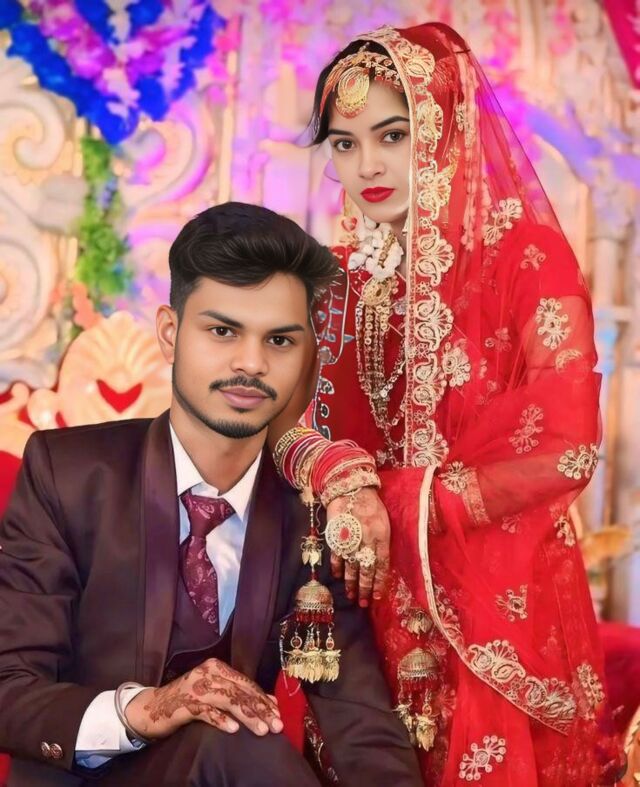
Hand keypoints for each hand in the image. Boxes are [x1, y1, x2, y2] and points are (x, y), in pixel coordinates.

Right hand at [125, 659, 282, 739]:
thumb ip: (239, 694)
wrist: (153, 707)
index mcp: (218, 667)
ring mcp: (196, 686)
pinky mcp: (185, 703)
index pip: (246, 683)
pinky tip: (233, 730)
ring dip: (247, 717)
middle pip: (240, 691)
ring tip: (262, 731)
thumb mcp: (215, 693)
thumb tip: (270, 702)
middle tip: (277, 726)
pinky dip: (221, 720)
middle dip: (261, 710)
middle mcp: (209, 672)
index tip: (279, 715)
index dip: (263, 700)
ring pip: (228, 700)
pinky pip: (207, 711)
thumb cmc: (189, 700)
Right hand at [326, 487, 389, 607]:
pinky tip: (338, 576)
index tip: (377, 596)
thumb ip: (382, 541)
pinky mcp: (337, 535)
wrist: (351, 488)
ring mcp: (351, 538)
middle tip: (363, 603)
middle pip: (367, 569)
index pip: (382, 565)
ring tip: (351, 596)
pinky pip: (337, 555)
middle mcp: (367, 540)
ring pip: (351, 566)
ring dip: (351, 583)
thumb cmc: (371, 505)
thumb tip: (380, 563)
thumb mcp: (384, 521)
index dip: (380, 582)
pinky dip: (337, 567)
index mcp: (382, 536)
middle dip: (365, 588)